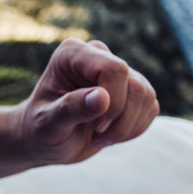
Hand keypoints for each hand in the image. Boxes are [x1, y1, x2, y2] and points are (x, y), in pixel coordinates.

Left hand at [16, 38, 158, 166]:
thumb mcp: (48, 124)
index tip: (97, 126)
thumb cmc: (41, 130)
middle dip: (122, 120)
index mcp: (73, 54)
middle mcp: (98, 55)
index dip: (115, 102)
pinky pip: (151, 108)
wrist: (48, 139)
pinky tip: (112, 135)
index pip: (115, 70)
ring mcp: (119, 72)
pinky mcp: (133, 89)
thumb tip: (103, 97)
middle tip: (98, 136)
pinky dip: (135, 129)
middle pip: (135, 86)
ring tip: (102, 137)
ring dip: (128, 127)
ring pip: (147, 97)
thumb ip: (71, 109)